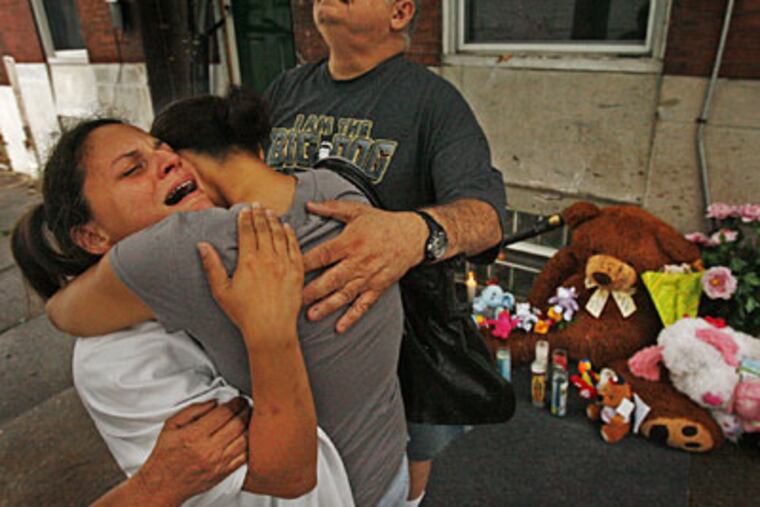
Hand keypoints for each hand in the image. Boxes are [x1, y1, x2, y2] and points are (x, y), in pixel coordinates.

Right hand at [134, 398, 250, 504]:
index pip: (224, 413)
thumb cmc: (166, 455)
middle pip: (238, 424)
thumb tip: (214, 402)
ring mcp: (218, 462)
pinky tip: (248, 436)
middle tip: (247, 404)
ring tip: (249, 418)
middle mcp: (208, 449)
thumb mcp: (171, 426)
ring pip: (245, 439)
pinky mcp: (223, 473)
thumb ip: (193, 410)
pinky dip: (250, 444)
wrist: (163, 484)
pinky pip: (244, 456)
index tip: (238, 399)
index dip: (236, 402)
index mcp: (194, 435)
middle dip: (246, 410)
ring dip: (250, 425)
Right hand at [198, 206, 303, 341]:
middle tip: (257, 205)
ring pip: (279, 235)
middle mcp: (268, 258)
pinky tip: (288, 228)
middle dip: (260, 214)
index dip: (245, 218)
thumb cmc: (244, 314)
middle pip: (263, 229)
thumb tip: (202, 245)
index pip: (246, 232)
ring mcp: (284, 264)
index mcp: (248, 261)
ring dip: (274, 221)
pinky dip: (291, 234)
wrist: (271, 329)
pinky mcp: (297, 271)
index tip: (244, 209)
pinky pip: (294, 247)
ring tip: (270, 212)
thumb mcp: (221, 291)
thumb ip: (212, 266)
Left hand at [302, 200, 426, 332]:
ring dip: (328, 306)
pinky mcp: (378, 287)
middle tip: (293, 300)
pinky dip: (352, 317)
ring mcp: (368, 277)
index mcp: (350, 242)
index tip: (288, 270)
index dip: (305, 263)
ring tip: (311, 315)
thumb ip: (332, 208)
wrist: (413, 236)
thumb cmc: (383, 223)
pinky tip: (340, 327)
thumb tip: (309, 204)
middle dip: (311, 291)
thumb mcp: (357, 210)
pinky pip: (364, 305)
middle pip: (331, 279)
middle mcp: (358, 262)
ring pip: (345, 295)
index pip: (323, 254)